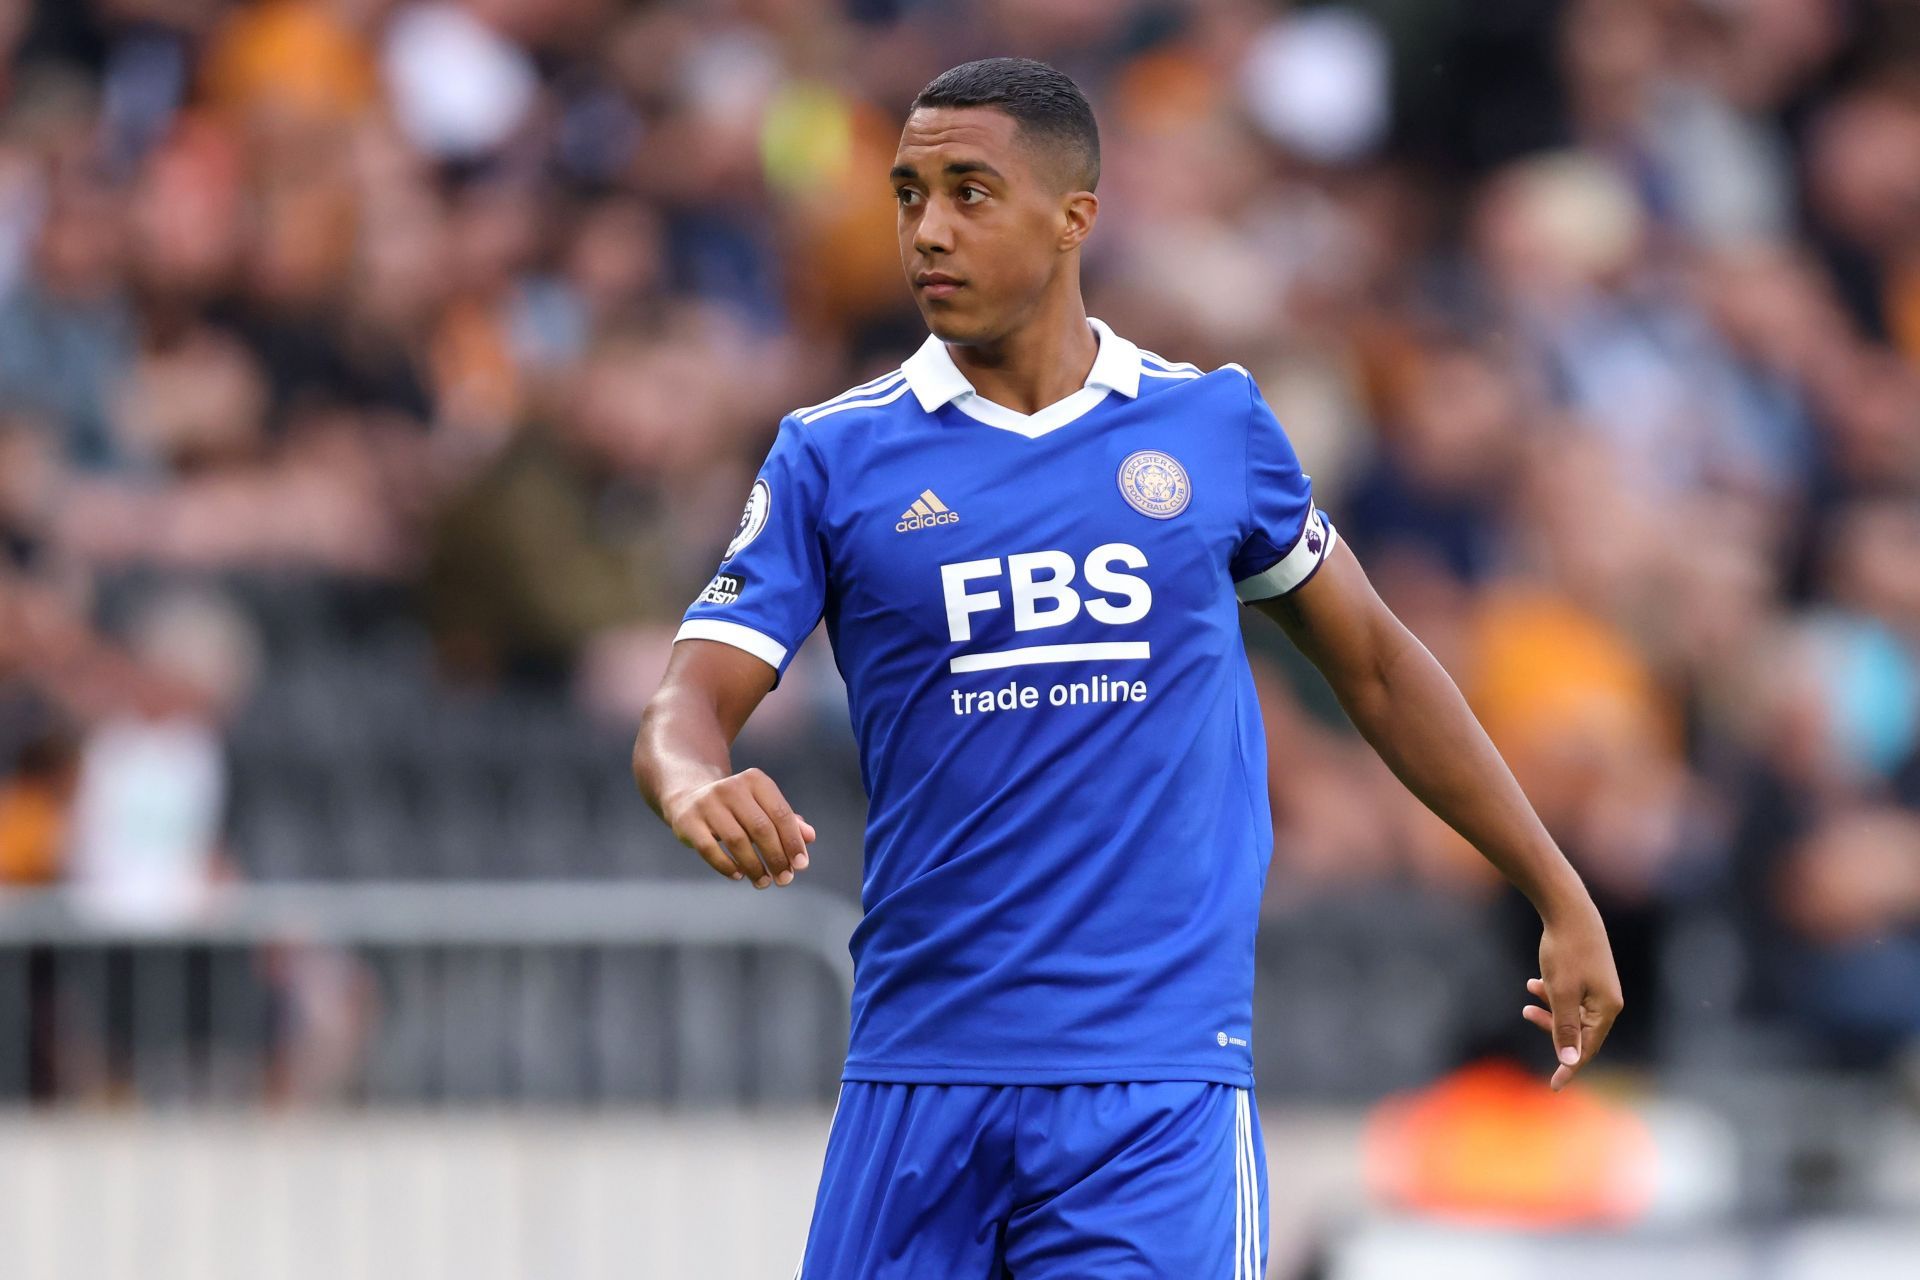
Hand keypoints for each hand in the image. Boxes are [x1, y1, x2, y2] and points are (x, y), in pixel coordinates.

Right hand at [664, 767, 815, 888]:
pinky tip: (739, 875)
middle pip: (761, 828)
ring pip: (737, 841)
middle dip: (776, 858)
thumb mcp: (762, 807)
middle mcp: (731, 787)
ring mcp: (707, 803)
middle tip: (785, 879)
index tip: (801, 866)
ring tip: (764, 882)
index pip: (781, 813)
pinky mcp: (688, 821)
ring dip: (754, 867)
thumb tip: (810, 837)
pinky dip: (727, 866)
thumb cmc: (737, 807)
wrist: (688, 797)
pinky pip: (710, 850)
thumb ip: (787, 821)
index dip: (793, 842)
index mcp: (755, 781)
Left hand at [1521, 907, 1622, 1090]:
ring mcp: (1599, 988)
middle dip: (1552, 1027)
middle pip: (1579, 1031)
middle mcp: (1607, 1001)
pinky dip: (1552, 993)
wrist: (1569, 910)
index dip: (1569, 1068)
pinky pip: (1570, 996)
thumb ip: (1565, 1028)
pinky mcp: (1589, 976)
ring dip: (1549, 1007)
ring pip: (1571, 1011)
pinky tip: (1534, 983)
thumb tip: (1571, 1062)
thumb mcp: (1561, 992)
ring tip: (1530, 991)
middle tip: (1528, 1014)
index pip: (1587, 1049)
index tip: (1554, 1087)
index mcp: (1606, 1009)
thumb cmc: (1566, 952)